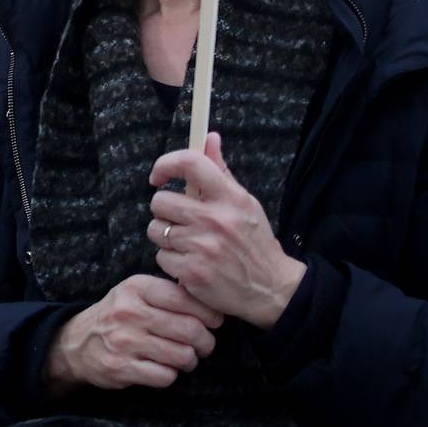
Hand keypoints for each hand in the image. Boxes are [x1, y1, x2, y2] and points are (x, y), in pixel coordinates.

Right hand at [44, 274, 221, 394]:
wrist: (78, 343)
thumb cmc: (119, 315)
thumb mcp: (136, 292)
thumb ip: (169, 293)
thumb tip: (213, 303)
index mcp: (136, 288)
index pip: (186, 298)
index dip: (209, 313)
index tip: (214, 321)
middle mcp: (129, 312)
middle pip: (190, 329)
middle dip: (206, 341)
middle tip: (205, 345)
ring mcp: (124, 341)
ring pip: (182, 355)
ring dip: (191, 360)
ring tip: (186, 357)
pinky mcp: (121, 367)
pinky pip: (166, 376)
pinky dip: (171, 374)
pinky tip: (164, 368)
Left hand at [147, 133, 305, 328]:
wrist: (271, 289)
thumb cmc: (254, 242)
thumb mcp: (244, 203)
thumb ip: (221, 171)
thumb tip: (209, 137)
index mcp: (230, 198)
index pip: (191, 164)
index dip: (166, 164)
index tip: (158, 176)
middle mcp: (215, 220)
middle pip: (160, 201)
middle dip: (165, 211)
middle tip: (180, 220)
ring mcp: (202, 247)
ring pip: (156, 230)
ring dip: (165, 236)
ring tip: (188, 243)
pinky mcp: (191, 272)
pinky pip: (160, 257)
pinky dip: (171, 261)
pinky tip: (191, 263)